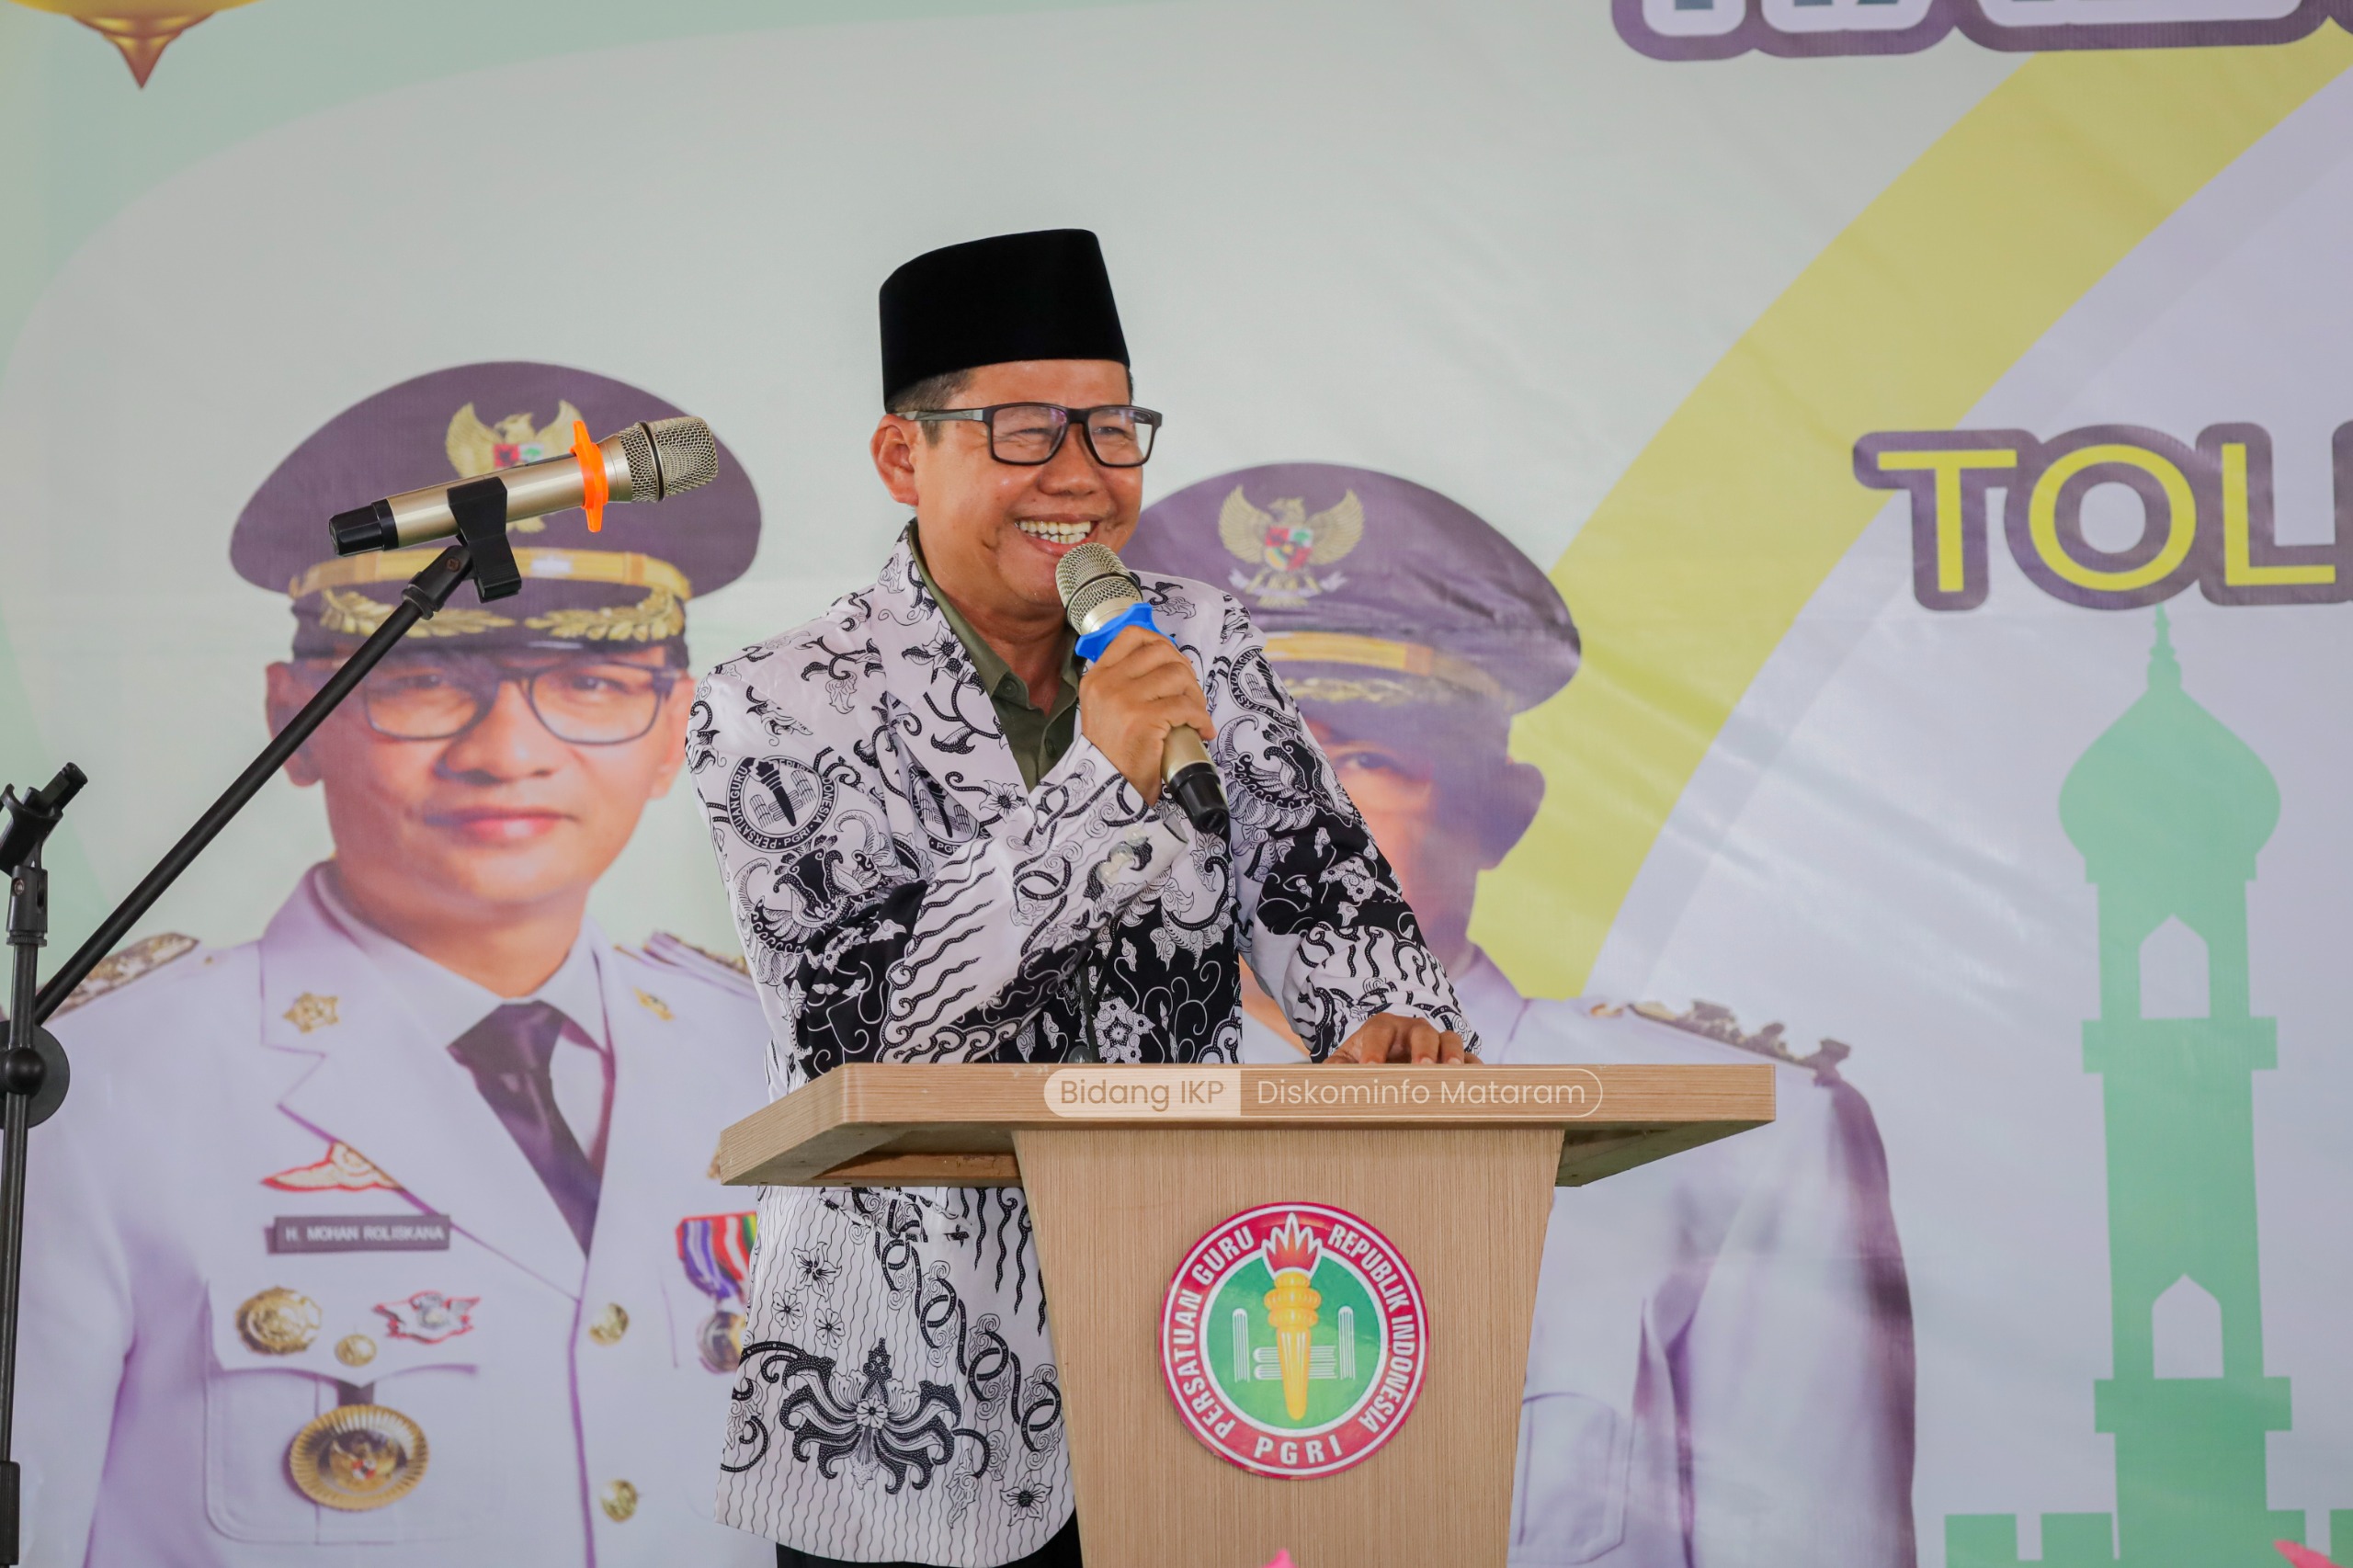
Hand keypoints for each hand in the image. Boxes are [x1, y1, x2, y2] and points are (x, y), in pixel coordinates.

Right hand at [1079, 625, 1214, 803]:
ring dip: (1196, 695)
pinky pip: (1186, 706)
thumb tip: (1165, 665)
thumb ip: (1123, 684)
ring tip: (1195, 715)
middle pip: (1161, 651)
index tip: (1174, 661)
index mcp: (1097, 677)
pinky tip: (1202, 730)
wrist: (1105, 789)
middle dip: (1185, 670)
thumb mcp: (1105, 710)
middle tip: (1190, 694)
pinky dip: (1201, 718)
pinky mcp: (1144, 719)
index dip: (1161, 642)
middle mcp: (1108, 683)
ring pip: (1178, 675)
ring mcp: (1125, 700)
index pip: (1132, 635)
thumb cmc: (1112, 754)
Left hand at [1328, 1013, 1478, 1064]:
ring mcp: (1437, 1042)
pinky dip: (1473, 1069)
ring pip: (1450, 1039)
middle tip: (1419, 1068)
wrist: (1386, 1060)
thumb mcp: (1344, 1063)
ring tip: (1450, 1072)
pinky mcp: (1455, 1059)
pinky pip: (1470, 1059)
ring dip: (1451, 1054)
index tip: (1370, 1069)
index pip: (1378, 1032)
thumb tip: (1323, 1079)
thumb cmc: (1362, 1062)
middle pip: (1421, 1030)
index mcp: (1382, 1027)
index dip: (1374, 1049)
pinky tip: (1473, 1084)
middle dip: (1421, 1048)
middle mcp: (1412, 1030)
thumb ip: (1334, 1068)